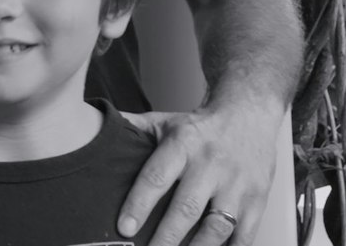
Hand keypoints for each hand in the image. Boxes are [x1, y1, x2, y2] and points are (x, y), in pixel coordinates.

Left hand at [117, 99, 283, 245]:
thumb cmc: (201, 126)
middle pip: (186, 208)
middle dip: (165, 240)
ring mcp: (237, 185)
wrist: (251, 113)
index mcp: (184, 144)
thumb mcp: (166, 122)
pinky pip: (244, 237)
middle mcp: (211, 164)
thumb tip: (88, 131)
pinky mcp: (257, 201)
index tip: (125, 228)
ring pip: (216, 228)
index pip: (158, 175)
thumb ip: (131, 131)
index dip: (140, 203)